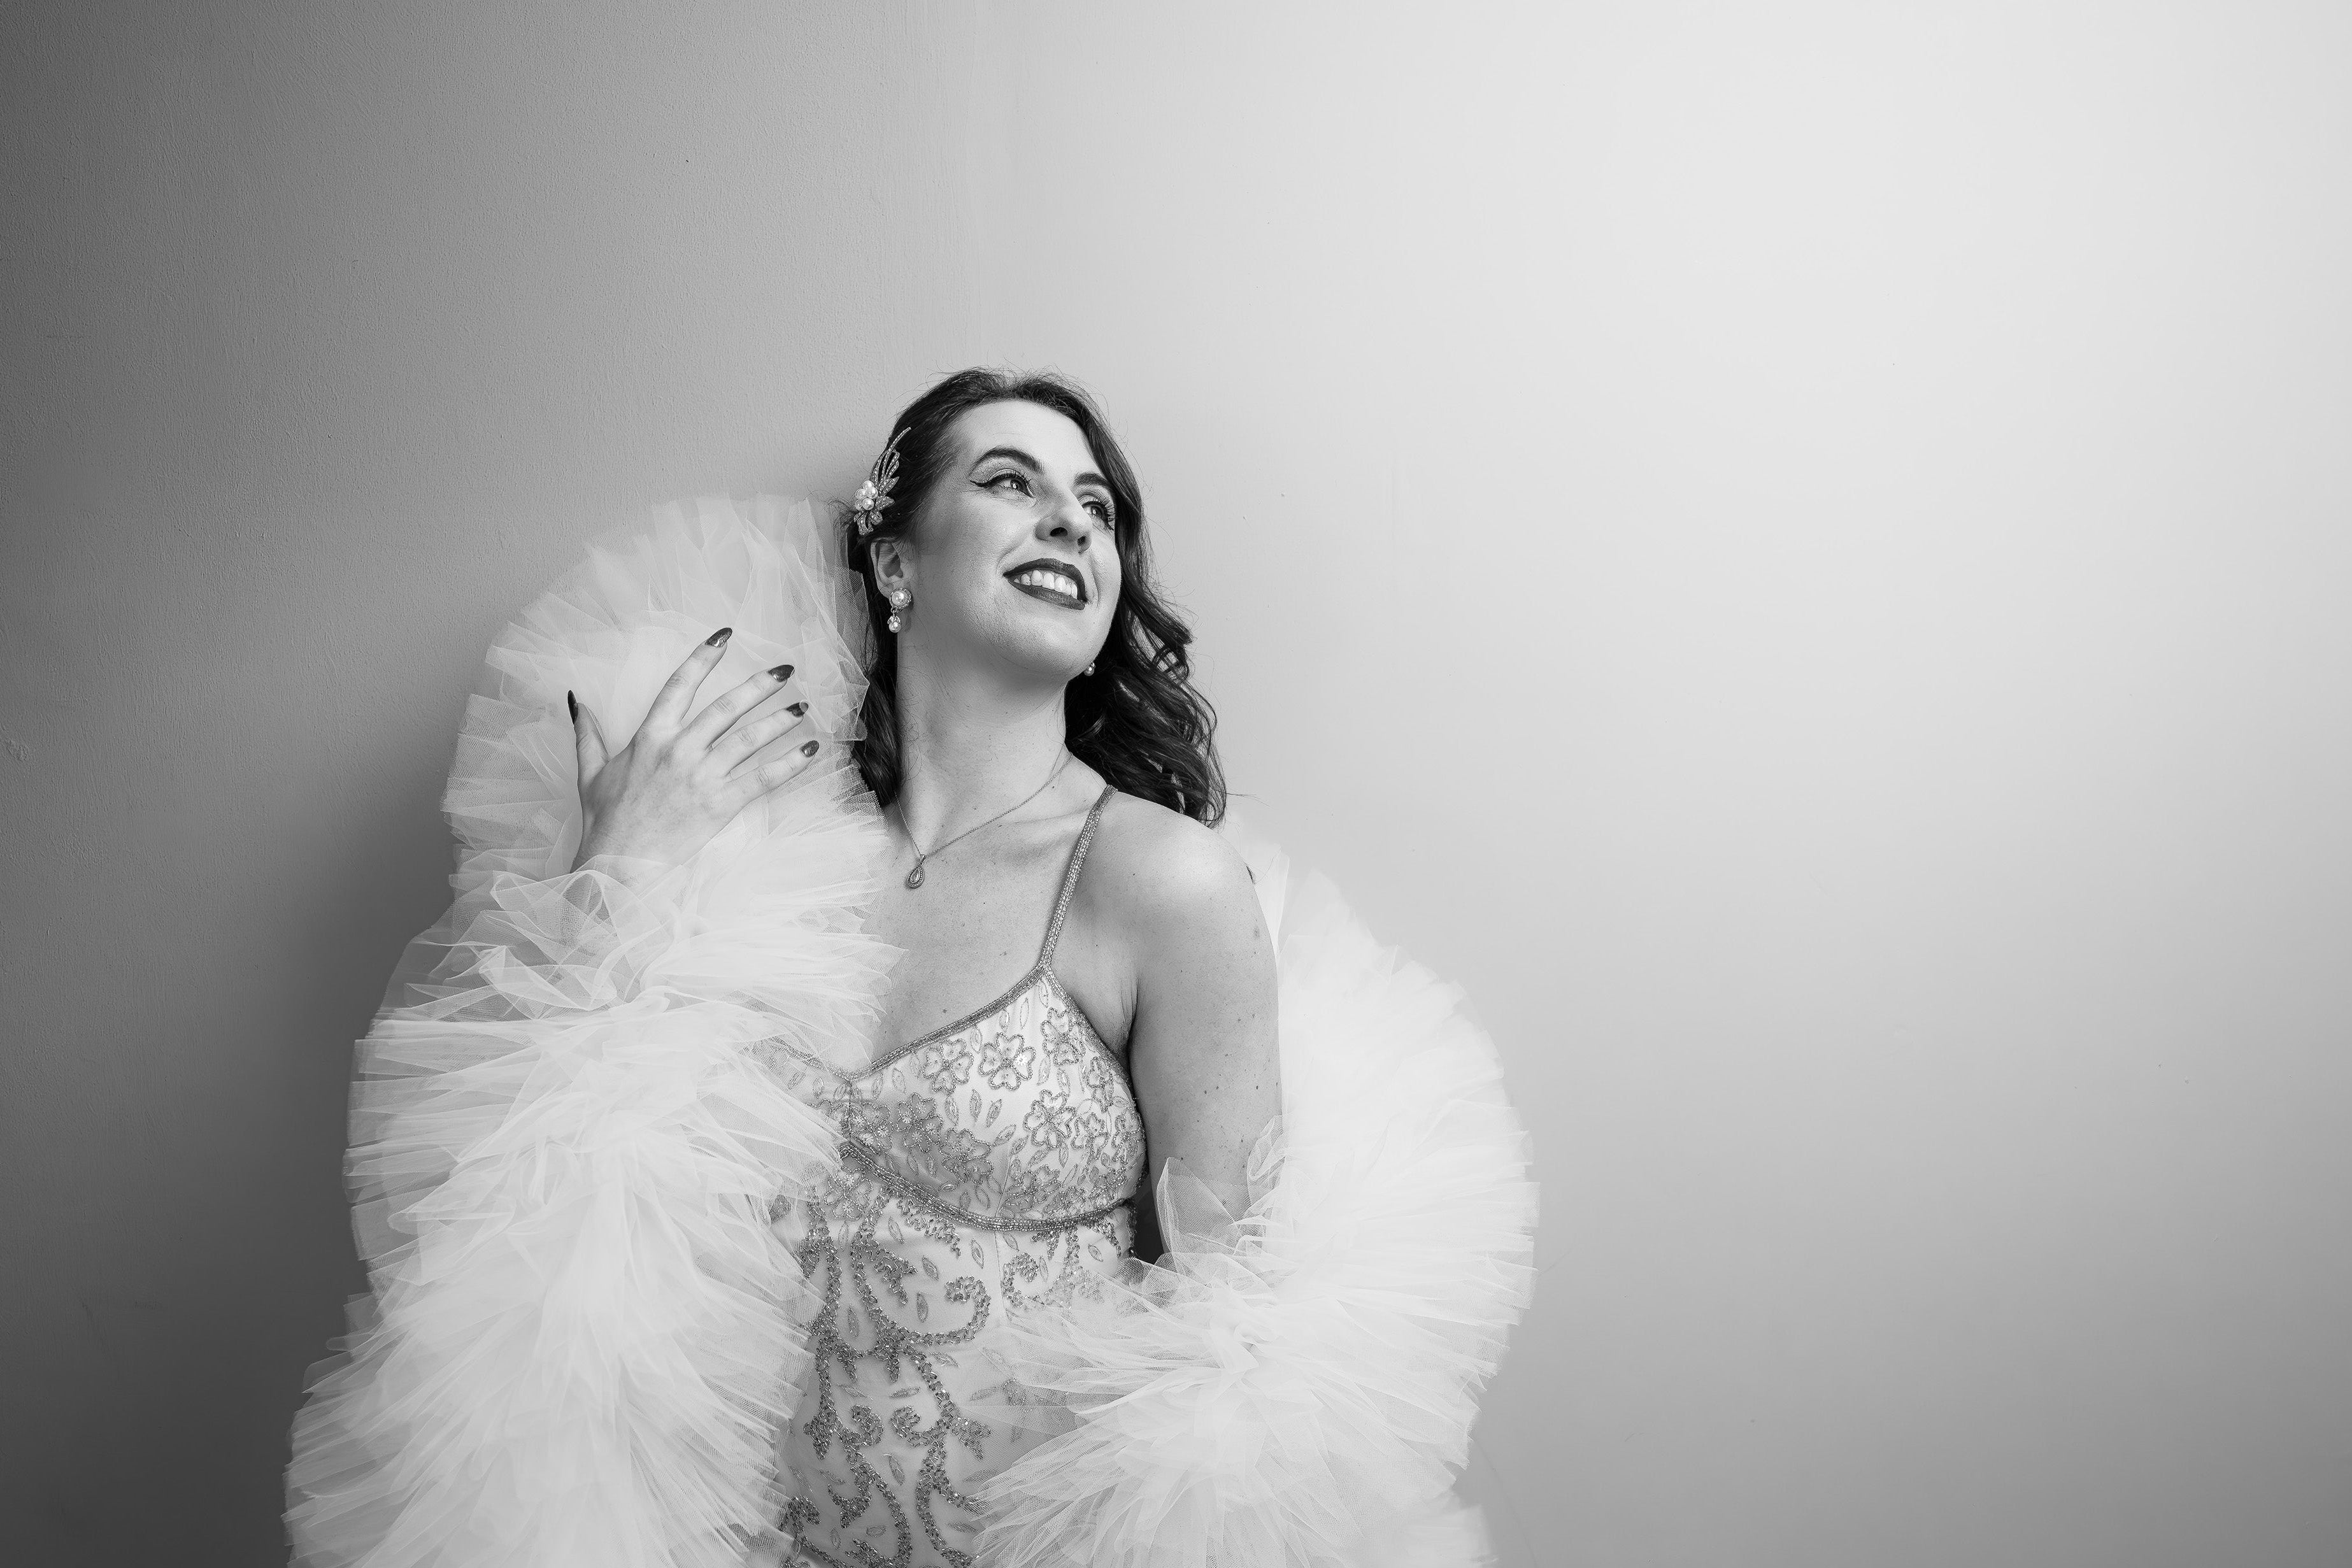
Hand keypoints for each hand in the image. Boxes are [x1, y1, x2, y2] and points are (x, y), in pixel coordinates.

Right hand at [566, 628, 819, 874]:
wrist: (617, 864)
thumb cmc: (606, 820)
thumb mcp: (590, 772)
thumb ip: (587, 733)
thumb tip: (574, 701)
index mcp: (650, 737)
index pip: (680, 684)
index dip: (704, 657)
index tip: (725, 635)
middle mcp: (679, 750)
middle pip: (727, 707)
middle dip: (760, 685)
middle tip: (786, 671)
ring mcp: (701, 776)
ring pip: (750, 738)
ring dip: (781, 720)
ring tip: (804, 707)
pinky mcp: (720, 804)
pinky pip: (763, 778)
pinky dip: (790, 763)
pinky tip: (811, 749)